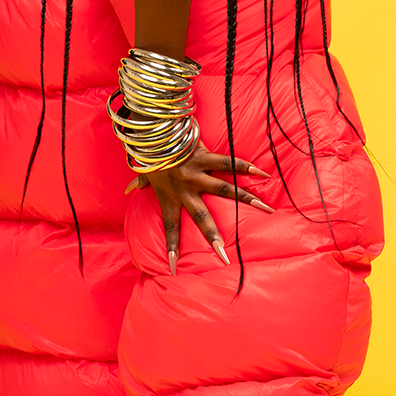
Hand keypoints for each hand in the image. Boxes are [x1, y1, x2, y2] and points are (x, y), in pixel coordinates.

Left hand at [142, 142, 272, 274]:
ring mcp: (197, 173)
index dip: (172, 248)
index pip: (170, 227)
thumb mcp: (144, 170)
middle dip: (213, 238)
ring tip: (265, 208)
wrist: (153, 127)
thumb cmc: (150, 150)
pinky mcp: (205, 156)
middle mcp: (185, 189)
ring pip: (224, 190)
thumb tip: (130, 190)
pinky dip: (246, 167)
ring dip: (246, 199)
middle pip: (202, 218)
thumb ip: (140, 183)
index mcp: (169, 196)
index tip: (174, 269)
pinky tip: (262, 173)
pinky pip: (228, 163)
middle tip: (225, 257)